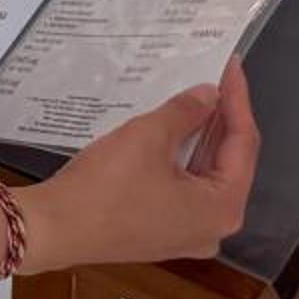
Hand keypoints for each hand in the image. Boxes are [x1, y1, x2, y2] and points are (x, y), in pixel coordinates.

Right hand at [14, 57, 260, 271]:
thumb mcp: (148, 137)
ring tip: (192, 97)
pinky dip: (179, 159)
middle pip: (228, 163)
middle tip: (213, 77)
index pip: (243, 144)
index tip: (230, 64)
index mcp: (222, 209)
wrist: (55, 228)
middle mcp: (214, 228)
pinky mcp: (161, 233)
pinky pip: (182, 189)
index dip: (237, 100)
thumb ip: (186, 112)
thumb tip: (208, 95)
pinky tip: (170, 131)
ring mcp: (187, 235)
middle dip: (219, 119)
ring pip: (203, 176)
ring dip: (198, 137)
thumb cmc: (107, 186)